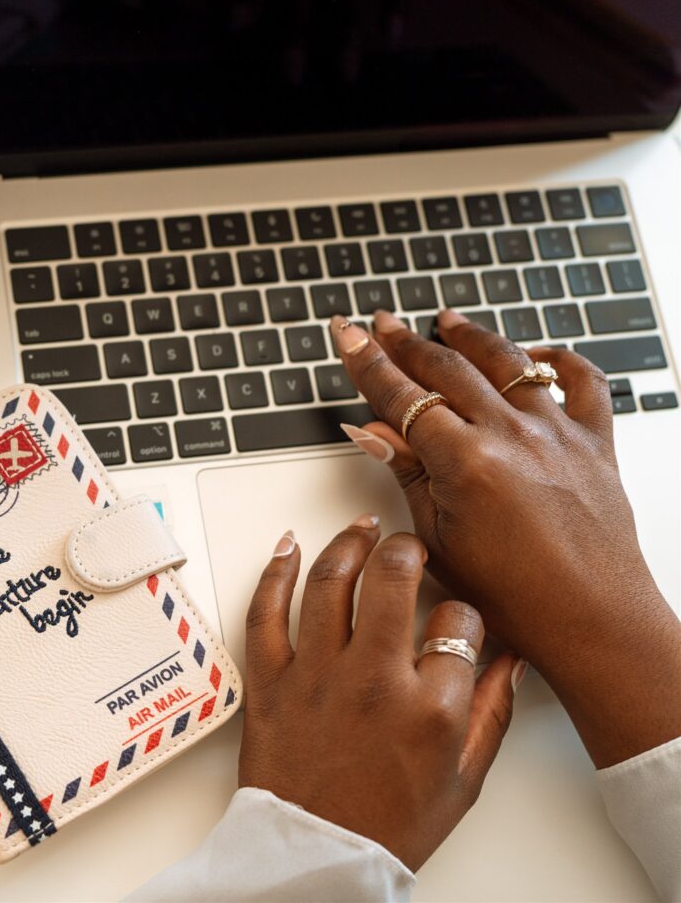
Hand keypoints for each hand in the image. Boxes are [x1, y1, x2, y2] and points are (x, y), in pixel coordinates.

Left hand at [240, 519, 516, 870]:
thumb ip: (492, 711)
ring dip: (348, 542)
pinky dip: (274, 571)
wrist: (318, 857)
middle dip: (406, 547)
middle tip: (407, 544)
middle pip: (391, 578)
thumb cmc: (389, 824)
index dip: (461, 610)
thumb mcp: (463, 778)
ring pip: (329, 581)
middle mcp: (372, 680)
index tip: (453, 614)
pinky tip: (289, 546)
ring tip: (361, 528)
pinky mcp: (270, 681)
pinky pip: (265, 612)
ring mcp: (316, 676)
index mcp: (430, 707)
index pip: (457, 621)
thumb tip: (511, 657)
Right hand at [330, 309, 680, 767]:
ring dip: (470, 337)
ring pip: (507, 362)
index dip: (367, 361)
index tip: (348, 334)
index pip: (401, 396)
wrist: (594, 622)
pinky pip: (583, 382)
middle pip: (447, 369)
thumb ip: (408, 473)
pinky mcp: (595, 442)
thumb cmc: (517, 597)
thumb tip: (372, 431)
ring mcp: (557, 433)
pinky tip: (537, 352)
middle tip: (382, 323)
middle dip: (406, 342)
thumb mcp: (439, 538)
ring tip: (447, 320)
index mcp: (467, 462)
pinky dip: (559, 360)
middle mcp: (512, 435)